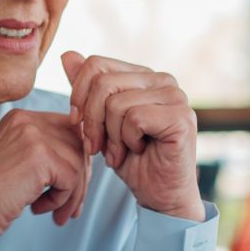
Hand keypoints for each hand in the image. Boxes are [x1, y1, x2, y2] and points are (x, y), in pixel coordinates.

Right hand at [0, 110, 90, 238]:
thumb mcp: (16, 162)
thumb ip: (45, 153)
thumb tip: (87, 160)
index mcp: (20, 118)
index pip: (68, 130)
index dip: (75, 160)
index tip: (68, 187)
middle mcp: (27, 120)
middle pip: (79, 144)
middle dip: (80, 179)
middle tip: (69, 206)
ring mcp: (34, 135)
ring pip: (79, 163)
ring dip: (72, 194)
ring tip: (55, 212)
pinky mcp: (40, 156)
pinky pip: (72, 178)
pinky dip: (62, 200)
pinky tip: (38, 209)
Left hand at [62, 52, 203, 221]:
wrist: (158, 195)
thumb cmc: (131, 160)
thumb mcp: (99, 123)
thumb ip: (87, 90)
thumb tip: (68, 55)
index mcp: (143, 76)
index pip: (96, 64)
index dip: (78, 95)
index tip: (77, 125)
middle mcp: (162, 80)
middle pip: (103, 83)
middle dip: (92, 121)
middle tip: (97, 147)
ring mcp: (175, 96)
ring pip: (117, 103)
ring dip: (111, 136)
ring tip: (120, 152)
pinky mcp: (181, 117)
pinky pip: (134, 118)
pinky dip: (128, 140)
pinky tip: (139, 150)